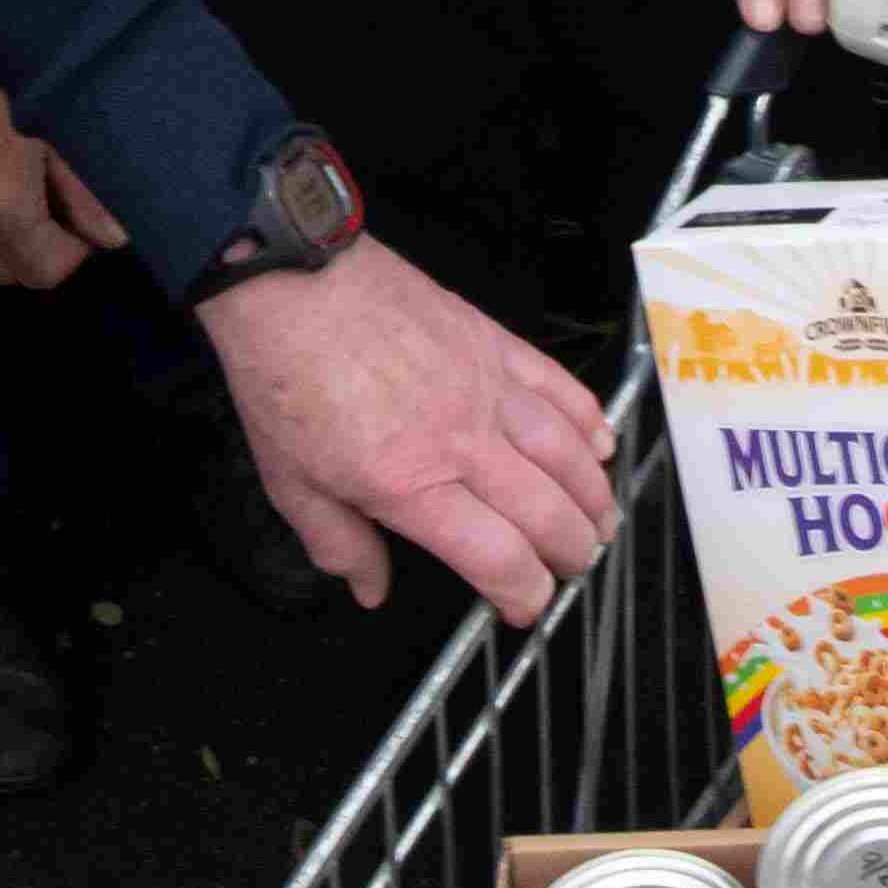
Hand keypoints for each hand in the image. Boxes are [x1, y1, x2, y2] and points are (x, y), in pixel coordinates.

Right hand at [0, 71, 123, 291]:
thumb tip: (115, 237)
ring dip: (10, 232)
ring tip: (30, 180)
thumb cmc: (7, 83)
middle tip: (61, 209)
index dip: (73, 254)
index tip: (85, 222)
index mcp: (1, 206)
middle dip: (40, 253)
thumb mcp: (58, 135)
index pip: (44, 272)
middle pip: (8, 273)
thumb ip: (86, 194)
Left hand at [199, 244, 617, 622]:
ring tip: (601, 521)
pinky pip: (559, 387)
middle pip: (547, 513)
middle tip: (573, 567)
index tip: (523, 607)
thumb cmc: (285, 376)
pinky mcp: (492, 342)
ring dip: (593, 495)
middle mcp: (462, 441)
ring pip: (567, 453)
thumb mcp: (290, 482)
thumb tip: (370, 589)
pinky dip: (589, 420)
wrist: (293, 280)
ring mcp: (486, 387)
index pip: (497, 558)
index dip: (524, 594)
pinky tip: (600, 444)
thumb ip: (338, 543)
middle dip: (571, 553)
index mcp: (411, 485)